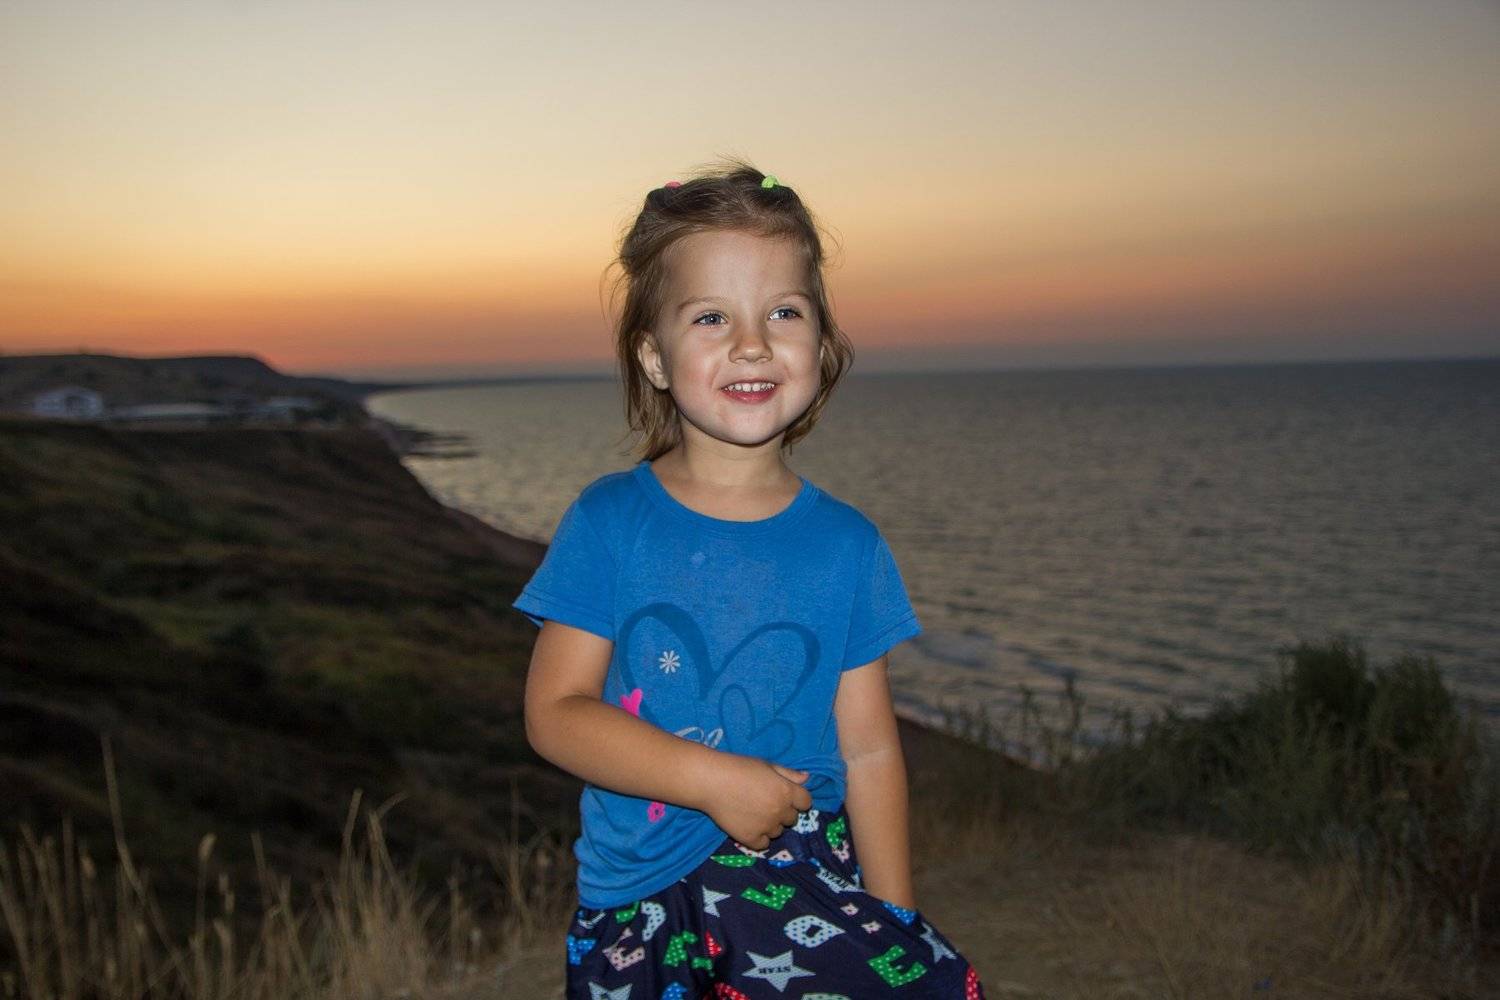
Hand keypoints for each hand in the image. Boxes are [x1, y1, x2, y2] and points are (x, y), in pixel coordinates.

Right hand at [698, 754, 813, 849]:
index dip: (797, 800)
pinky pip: (763, 843)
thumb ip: (788, 774)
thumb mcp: (767, 765)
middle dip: (782, 812)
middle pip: (792, 819)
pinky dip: (758, 837)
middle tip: (765, 803)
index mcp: (786, 791)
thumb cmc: (739, 767)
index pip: (805, 802)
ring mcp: (766, 826)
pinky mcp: (750, 838)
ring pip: (777, 831)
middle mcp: (780, 811)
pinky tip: (749, 825)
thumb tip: (806, 779)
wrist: (711, 781)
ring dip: (770, 824)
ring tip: (753, 813)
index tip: (785, 796)